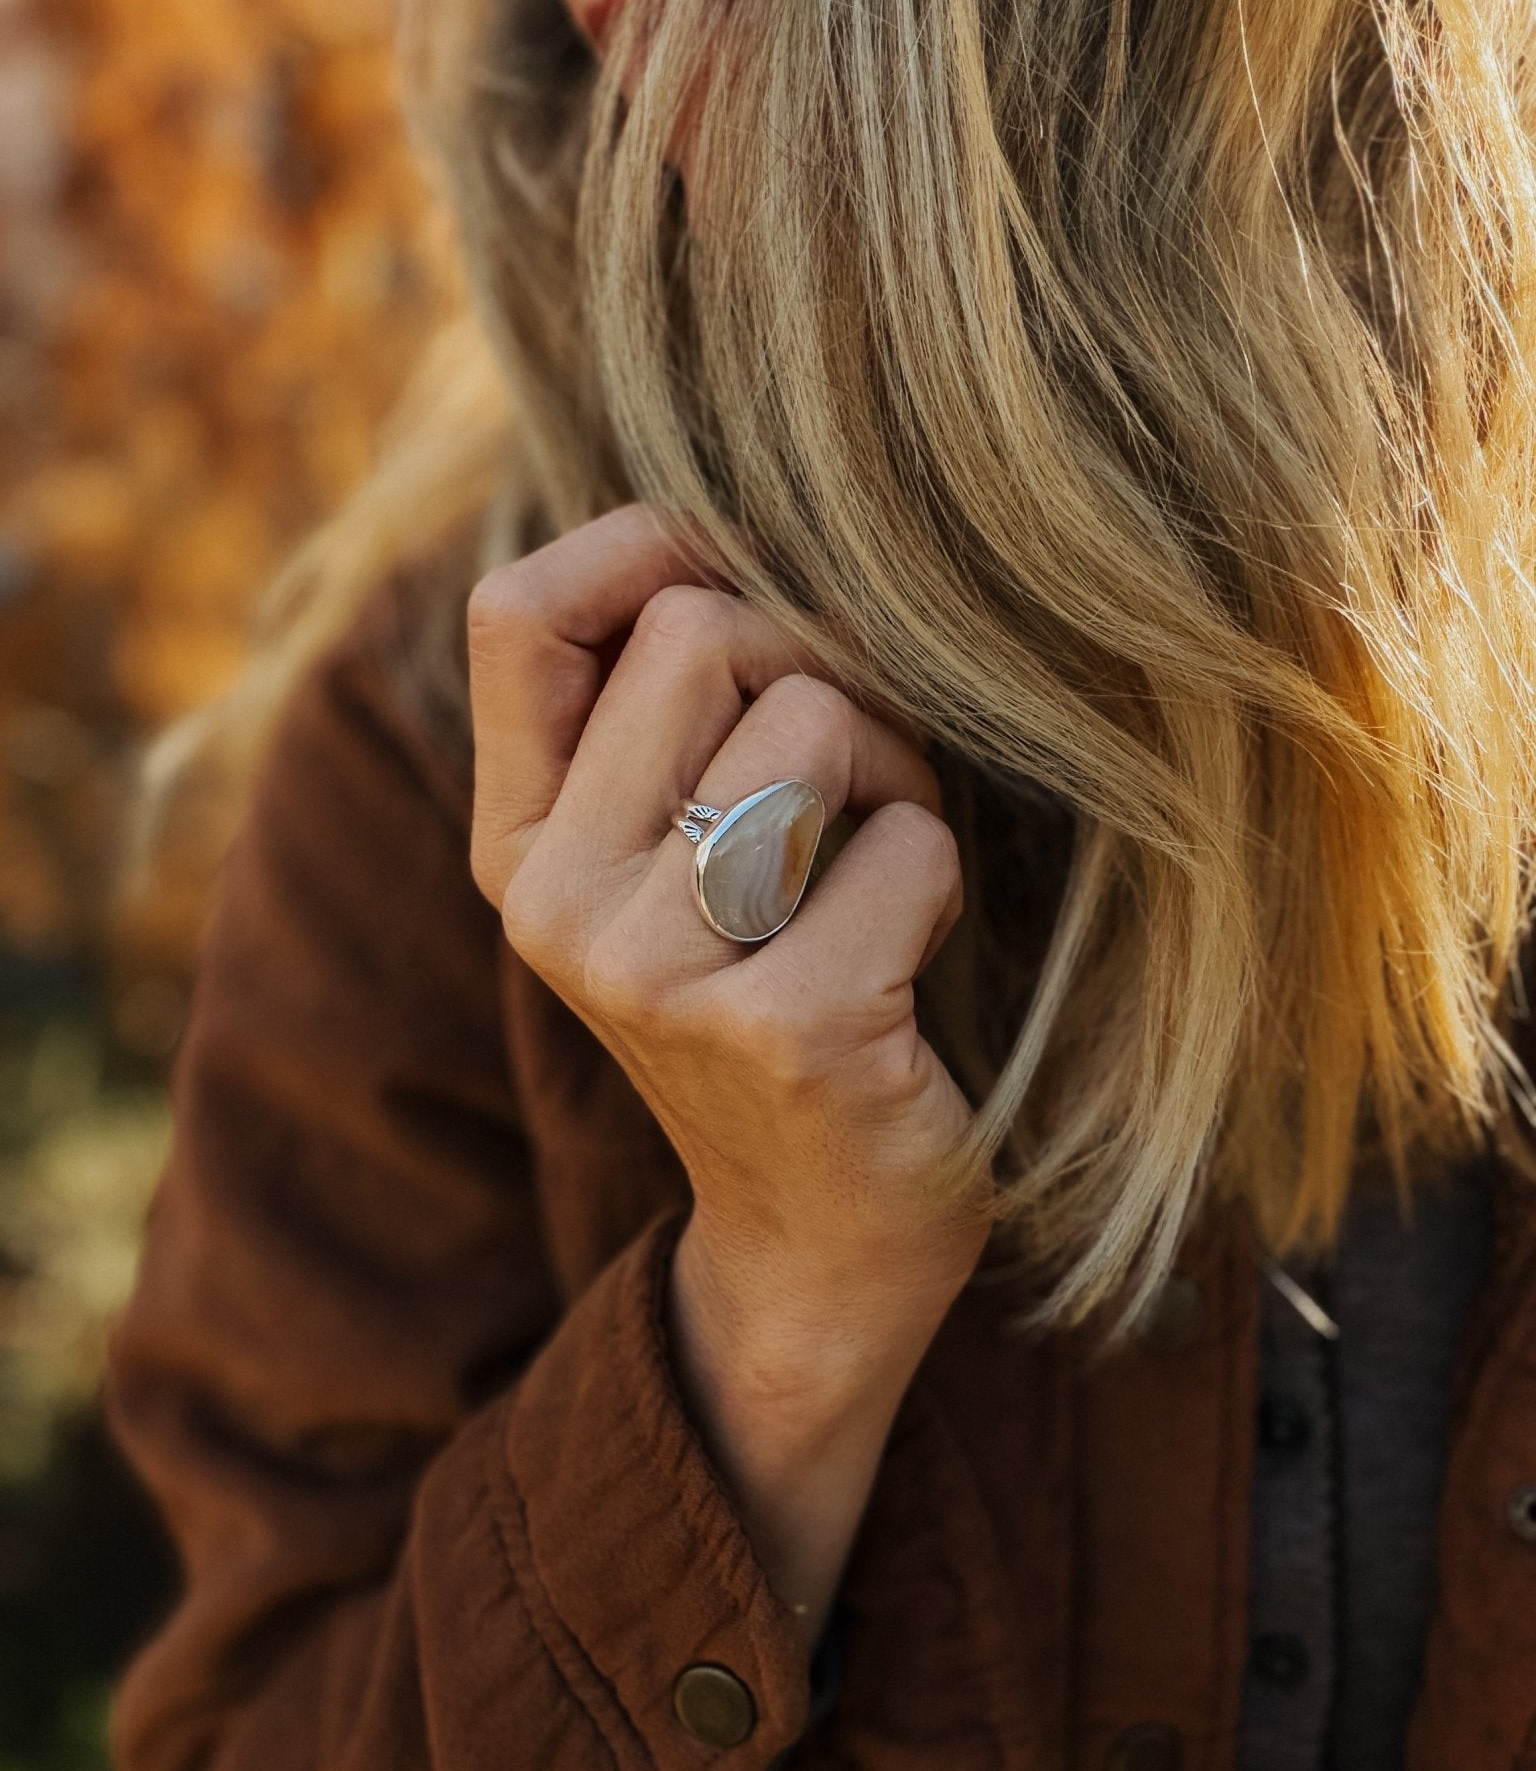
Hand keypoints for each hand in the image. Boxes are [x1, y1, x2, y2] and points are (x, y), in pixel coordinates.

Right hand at [468, 507, 990, 1631]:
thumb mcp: (663, 868)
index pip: (519, 612)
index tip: (743, 580)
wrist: (816, 1241)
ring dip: (894, 774)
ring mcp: (657, 973)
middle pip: (705, 630)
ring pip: (817, 721)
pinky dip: (937, 877)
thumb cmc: (765, 1002)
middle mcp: (557, 904)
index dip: (645, 546)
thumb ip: (653, 720)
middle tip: (855, 781)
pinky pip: (907, 843)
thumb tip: (735, 530)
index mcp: (518, 846)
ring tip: (879, 870)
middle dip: (825, 671)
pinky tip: (907, 958)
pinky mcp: (783, 1028)